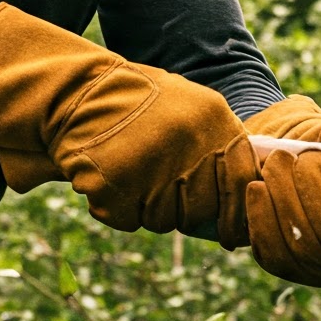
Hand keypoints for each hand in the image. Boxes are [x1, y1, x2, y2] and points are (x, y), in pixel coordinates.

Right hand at [0, 5, 253, 238]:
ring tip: (129, 179)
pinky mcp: (116, 184)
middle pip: (202, 208)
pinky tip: (107, 182)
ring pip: (165, 219)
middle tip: (160, 194)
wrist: (77, 91)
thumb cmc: (135, 102)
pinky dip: (116, 209)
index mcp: (214, 121)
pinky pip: (128, 219)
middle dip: (185, 212)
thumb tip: (243, 198)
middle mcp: (189, 143)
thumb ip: (217, 144)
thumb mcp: (188, 107)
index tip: (229, 230)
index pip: (241, 182)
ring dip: (148, 210)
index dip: (235, 212)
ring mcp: (152, 165)